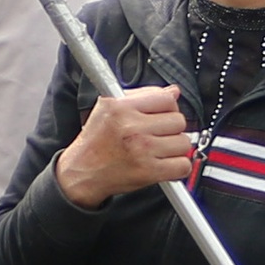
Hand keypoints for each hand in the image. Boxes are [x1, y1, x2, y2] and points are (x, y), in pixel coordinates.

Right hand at [54, 85, 197, 204]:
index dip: (169, 107)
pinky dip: (178, 167)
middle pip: (178, 121)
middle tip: (159, 135)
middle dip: (172, 129)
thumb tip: (173, 92)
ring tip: (161, 150)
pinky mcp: (148, 172)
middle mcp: (132, 127)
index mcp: (121, 107)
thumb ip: (142, 96)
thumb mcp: (108, 108)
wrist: (81, 172)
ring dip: (176, 148)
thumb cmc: (95, 142)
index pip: (167, 99)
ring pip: (184, 143)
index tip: (163, 115)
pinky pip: (182, 165)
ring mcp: (141, 150)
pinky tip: (166, 165)